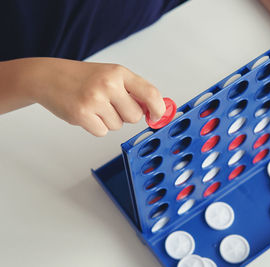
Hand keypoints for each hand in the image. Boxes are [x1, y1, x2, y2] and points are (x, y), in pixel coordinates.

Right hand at [27, 58, 165, 135]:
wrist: (49, 77)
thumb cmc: (83, 77)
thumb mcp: (111, 75)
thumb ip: (134, 91)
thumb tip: (153, 110)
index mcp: (119, 72)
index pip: (150, 93)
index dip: (158, 109)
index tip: (157, 116)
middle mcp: (108, 84)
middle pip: (135, 116)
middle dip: (127, 116)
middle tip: (112, 105)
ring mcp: (94, 99)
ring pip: (118, 126)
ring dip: (109, 120)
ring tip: (95, 106)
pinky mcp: (82, 114)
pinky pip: (102, 132)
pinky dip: (96, 126)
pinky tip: (87, 113)